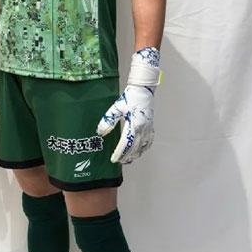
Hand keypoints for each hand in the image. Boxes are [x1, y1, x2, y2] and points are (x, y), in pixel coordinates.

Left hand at [96, 47, 161, 164]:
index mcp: (133, 124)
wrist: (143, 90)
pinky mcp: (151, 126)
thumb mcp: (116, 108)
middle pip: (134, 148)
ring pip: (142, 147)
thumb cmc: (130, 97)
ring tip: (127, 159)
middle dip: (126, 156)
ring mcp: (148, 128)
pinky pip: (149, 142)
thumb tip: (100, 132)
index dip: (119, 153)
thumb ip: (108, 120)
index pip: (125, 144)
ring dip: (135, 154)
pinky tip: (140, 151)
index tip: (114, 159)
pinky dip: (144, 148)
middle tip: (119, 161)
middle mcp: (142, 128)